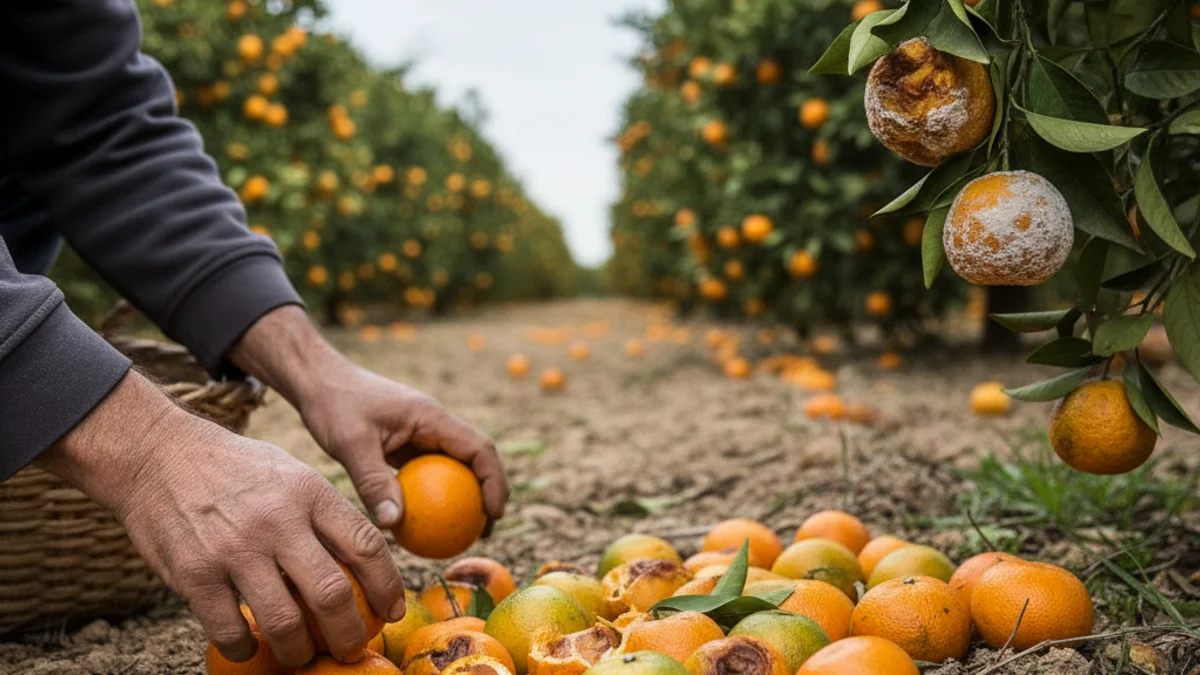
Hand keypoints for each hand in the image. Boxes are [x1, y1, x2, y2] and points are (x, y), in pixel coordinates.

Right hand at [37, 372, 406, 666]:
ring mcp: (235, 549)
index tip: (390, 612)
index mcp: (310, 492)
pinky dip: (245, 648)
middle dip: (350, 633)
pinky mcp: (195, 573)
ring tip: (302, 656)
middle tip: (353, 648)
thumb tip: (364, 564)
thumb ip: (325, 514)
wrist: (158, 454)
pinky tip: (251, 646)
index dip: (387, 587)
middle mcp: (278, 521)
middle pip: (332, 593)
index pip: (366, 545)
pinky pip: (230, 630)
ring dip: (300, 652)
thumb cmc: (236, 468)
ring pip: (285, 622)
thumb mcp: (291, 473)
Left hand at [229, 306, 509, 528]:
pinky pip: (429, 474)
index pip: (480, 449)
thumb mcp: (351, 443)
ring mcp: (422, 435)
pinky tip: (421, 525)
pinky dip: (433, 497)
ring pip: (456, 468)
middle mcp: (434, 425)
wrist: (318, 380)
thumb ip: (373, 482)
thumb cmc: (334, 403)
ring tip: (460, 535)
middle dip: (488, 495)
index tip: (493, 515)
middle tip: (483, 534)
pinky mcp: (406, 444)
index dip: (494, 482)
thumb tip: (392, 526)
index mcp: (433, 418)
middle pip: (476, 460)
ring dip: (464, 498)